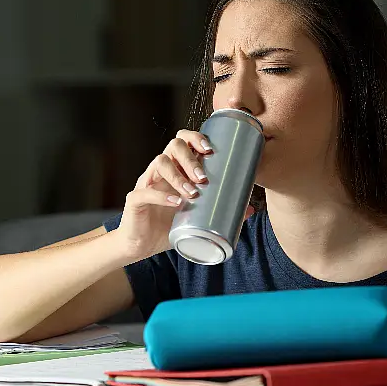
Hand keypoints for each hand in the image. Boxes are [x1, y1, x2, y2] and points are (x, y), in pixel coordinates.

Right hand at [116, 130, 255, 261]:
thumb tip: (251, 211)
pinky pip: (145, 191)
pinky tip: (176, 203)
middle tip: (204, 177)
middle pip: (172, 146)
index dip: (196, 139)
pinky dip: (161, 195)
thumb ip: (221, 212)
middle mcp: (160, 171)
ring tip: (193, 193)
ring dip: (179, 176)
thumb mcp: (197, 218)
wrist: (141, 246)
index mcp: (176, 170)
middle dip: (191, 158)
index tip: (211, 150)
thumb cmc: (168, 227)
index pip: (183, 142)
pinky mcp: (135, 200)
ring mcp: (146, 182)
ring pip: (159, 162)